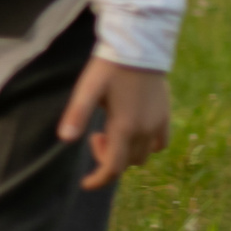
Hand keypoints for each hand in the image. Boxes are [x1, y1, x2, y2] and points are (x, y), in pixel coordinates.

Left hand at [57, 58, 172, 189]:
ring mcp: (158, 123)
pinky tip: (134, 130)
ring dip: (126, 153)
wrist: (140, 46)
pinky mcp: (165, 115)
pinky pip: (160, 143)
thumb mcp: (87, 89)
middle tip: (96, 135)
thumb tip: (65, 139)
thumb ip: (77, 114)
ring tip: (113, 131)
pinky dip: (146, 146)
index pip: (113, 168)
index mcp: (124, 127)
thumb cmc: (110, 68)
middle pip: (127, 163)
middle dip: (108, 158)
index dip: (98, 180)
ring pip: (143, 155)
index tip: (85, 183)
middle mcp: (144, 130)